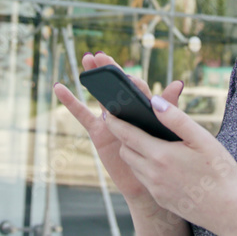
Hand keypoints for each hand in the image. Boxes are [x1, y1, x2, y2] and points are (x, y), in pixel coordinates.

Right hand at [53, 53, 183, 210]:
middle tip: (99, 55)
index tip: (125, 74)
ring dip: (93, 77)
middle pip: (116, 85)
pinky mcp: (98, 132)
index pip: (137, 88)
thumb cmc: (159, 157)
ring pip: (100, 94)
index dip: (130, 80)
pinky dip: (70, 101)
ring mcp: (111, 120)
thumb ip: (170, 108)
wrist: (145, 182)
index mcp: (144, 108)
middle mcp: (127, 110)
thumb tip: (177, 83)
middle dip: (108, 69)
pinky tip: (58, 88)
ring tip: (86, 58)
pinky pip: (82, 114)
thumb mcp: (167, 132)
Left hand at [104, 91, 236, 230]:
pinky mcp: (161, 199)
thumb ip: (176, 119)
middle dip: (124, 137)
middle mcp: (152, 174)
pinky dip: (145, 168)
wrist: (229, 210)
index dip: (114, 121)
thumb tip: (154, 101)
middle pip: (125, 151)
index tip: (107, 111)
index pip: (126, 134)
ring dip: (134, 153)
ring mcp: (155, 189)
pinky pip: (145, 180)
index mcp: (160, 155)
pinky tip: (160, 162)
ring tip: (145, 141)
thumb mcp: (202, 139)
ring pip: (134, 166)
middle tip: (129, 124)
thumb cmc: (220, 171)